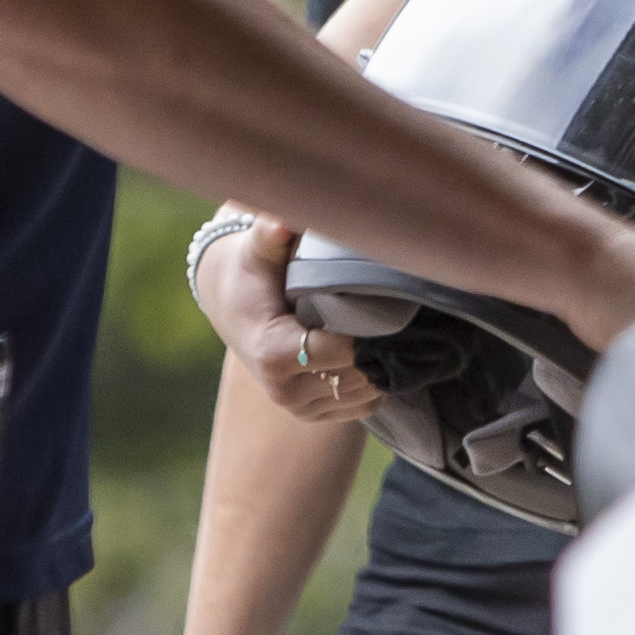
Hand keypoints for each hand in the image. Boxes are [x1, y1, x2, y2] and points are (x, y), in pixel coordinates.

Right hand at [194, 213, 389, 424]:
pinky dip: (376, 381)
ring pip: (365, 391)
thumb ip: (270, 233)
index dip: (370, 329)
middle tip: (400, 312)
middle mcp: (283, 390)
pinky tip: (375, 352)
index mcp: (273, 353)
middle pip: (358, 374)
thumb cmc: (251, 272)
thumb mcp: (257, 249)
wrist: (235, 306)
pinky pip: (365, 404)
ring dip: (381, 364)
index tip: (387, 302)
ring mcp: (299, 407)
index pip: (343, 351)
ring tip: (389, 329)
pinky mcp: (312, 414)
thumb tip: (280, 220)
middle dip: (380, 345)